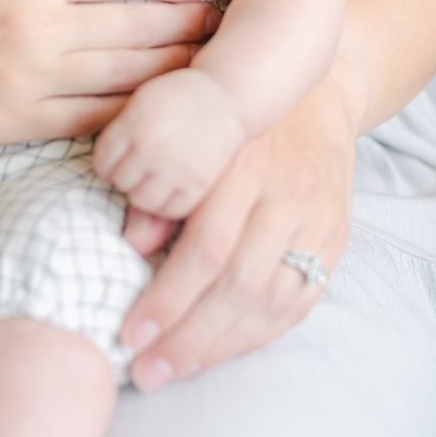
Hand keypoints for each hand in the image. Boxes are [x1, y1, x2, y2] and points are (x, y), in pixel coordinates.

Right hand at [0, 0, 219, 143]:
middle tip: (222, 23)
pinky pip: (89, 120)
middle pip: (137, 26)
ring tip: (207, 63)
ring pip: (124, 76)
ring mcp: (28, 80)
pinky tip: (158, 108)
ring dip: (173, 69)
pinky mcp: (14, 123)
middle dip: (188, 24)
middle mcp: (38, 26)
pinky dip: (131, 115)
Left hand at [93, 68, 247, 218]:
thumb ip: (121, 133)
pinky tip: (172, 188)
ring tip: (156, 178)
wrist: (226, 93)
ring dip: (145, 193)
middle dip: (127, 176)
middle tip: (141, 167)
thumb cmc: (178, 96)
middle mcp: (152, 147)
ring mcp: (176, 167)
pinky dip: (168, 205)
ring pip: (143, 201)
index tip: (121, 157)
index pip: (103, 162)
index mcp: (133, 123)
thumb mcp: (142, 102)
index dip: (108, 163)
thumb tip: (103, 175)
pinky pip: (171, 210)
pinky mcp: (199, 183)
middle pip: (121, 182)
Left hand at [116, 78, 354, 389]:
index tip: (131, 331)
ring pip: (271, 301)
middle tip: (145, 368)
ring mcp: (317, 220)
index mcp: (245, 166)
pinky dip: (257, 334)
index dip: (167, 297)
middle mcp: (287, 196)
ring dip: (220, 346)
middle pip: (238, 284)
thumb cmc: (234, 119)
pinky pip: (299, 302)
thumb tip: (130, 243)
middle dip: (188, 335)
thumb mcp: (193, 137)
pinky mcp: (335, 239)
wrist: (313, 96)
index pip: (207, 248)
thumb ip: (164, 189)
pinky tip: (220, 350)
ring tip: (174, 368)